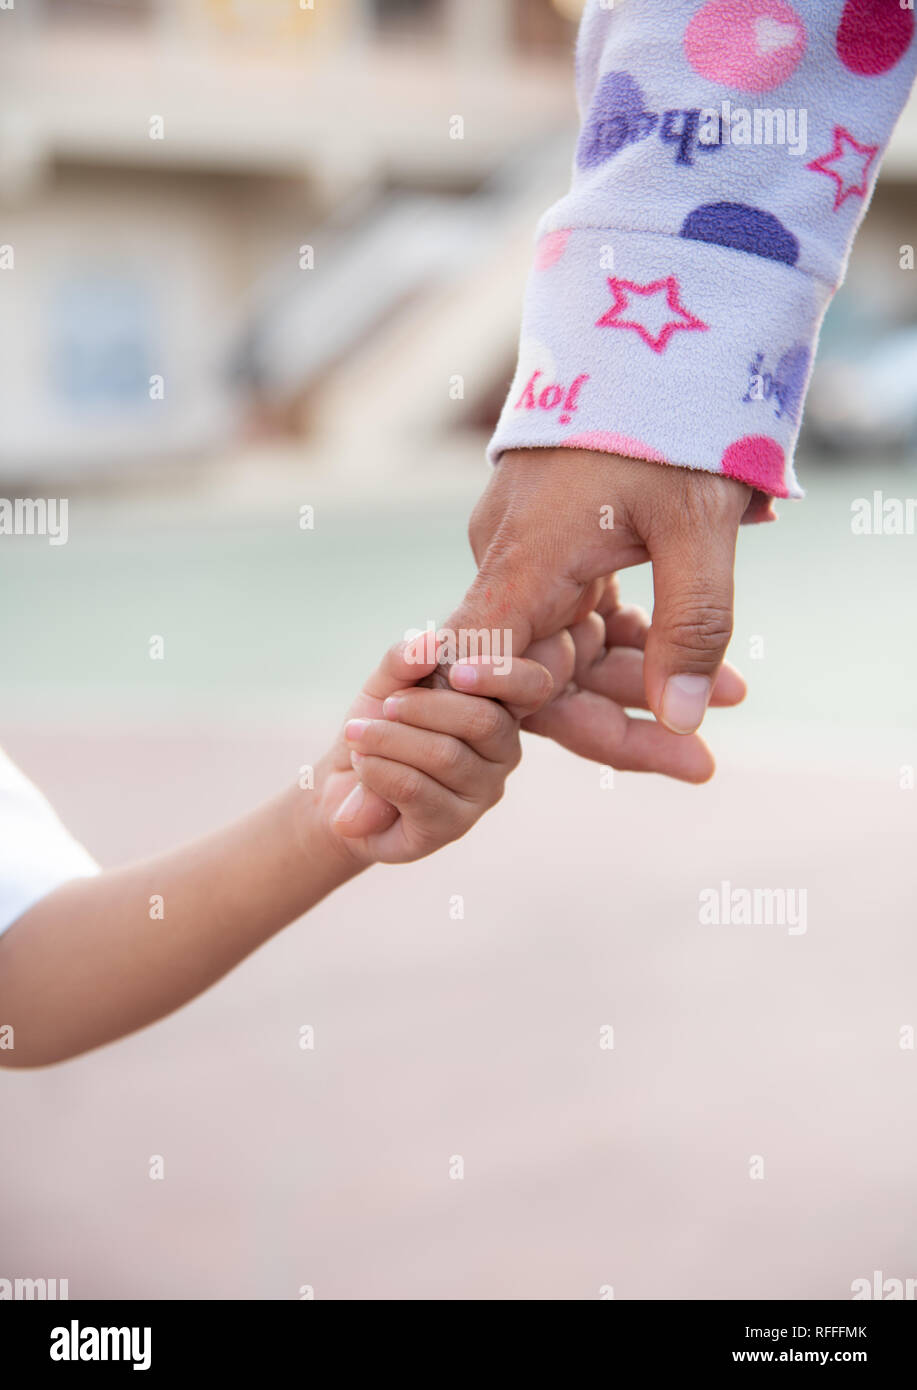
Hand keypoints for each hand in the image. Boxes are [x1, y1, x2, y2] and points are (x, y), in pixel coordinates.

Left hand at [318, 635, 554, 865]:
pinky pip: (417, 790)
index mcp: (499, 706)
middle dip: (423, 707)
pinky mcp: (451, 825)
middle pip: (483, 721)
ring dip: (389, 739)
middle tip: (385, 705)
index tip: (454, 671)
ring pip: (445, 755)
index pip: (532, 687)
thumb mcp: (386, 683)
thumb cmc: (378, 727)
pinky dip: (380, 770)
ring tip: (358, 734)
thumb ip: (405, 659)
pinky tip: (362, 764)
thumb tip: (428, 643)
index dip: (501, 675)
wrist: (343, 787)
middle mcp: (503, 750)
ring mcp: (482, 792)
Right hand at [440, 448, 751, 774]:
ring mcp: (528, 555)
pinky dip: (635, 638)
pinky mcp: (553, 546)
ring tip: (737, 693)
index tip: (558, 754)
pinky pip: (581, 614)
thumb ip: (692, 625)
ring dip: (644, 677)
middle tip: (700, 763)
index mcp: (524, 560)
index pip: (484, 665)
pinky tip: (700, 657)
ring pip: (570, 647)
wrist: (653, 330)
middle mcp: (509, 564)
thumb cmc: (669, 421)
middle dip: (621, 721)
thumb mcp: (698, 525)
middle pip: (543, 674)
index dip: (505, 718)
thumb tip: (683, 720)